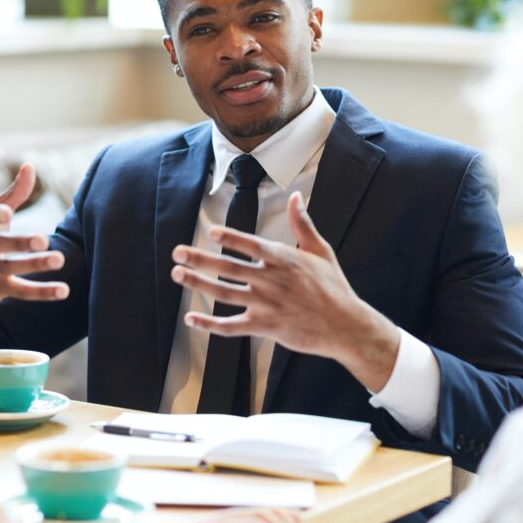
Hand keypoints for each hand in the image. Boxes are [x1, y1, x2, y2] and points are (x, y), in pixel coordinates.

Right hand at [0, 163, 68, 333]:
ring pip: (11, 268)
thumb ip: (14, 193)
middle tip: (43, 240)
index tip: (8, 212)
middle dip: (20, 243)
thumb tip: (30, 165)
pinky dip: (42, 292)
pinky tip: (63, 291)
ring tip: (59, 259)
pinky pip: (20, 291)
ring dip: (35, 265)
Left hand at [171, 191, 399, 391]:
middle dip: (200, 260)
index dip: (232, 239)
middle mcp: (273, 281)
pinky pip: (231, 326)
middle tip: (177, 253)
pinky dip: (209, 324)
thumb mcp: (321, 251)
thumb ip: (303, 224)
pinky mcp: (265, 327)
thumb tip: (296, 196)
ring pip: (225, 294)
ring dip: (198, 284)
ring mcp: (267, 305)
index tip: (211, 232)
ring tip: (177, 275)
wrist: (346, 326)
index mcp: (285, 260)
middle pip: (230, 268)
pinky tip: (191, 319)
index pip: (253, 246)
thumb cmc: (334, 287)